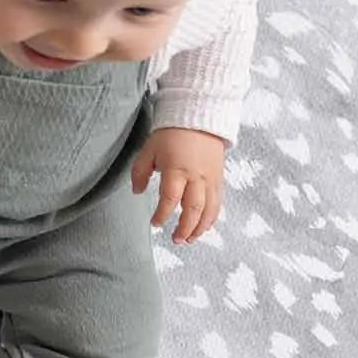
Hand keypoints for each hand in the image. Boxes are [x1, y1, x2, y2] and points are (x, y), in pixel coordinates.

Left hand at [131, 127, 226, 243]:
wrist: (199, 118)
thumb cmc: (171, 134)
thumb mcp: (148, 150)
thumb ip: (140, 172)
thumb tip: (137, 192)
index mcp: (177, 169)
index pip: (170, 198)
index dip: (162, 214)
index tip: (155, 223)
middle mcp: (197, 177)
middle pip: (193, 209)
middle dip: (184, 228)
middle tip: (175, 239)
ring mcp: (211, 179)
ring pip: (209, 209)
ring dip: (200, 227)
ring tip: (189, 239)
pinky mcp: (219, 179)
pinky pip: (218, 203)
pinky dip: (212, 217)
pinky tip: (204, 227)